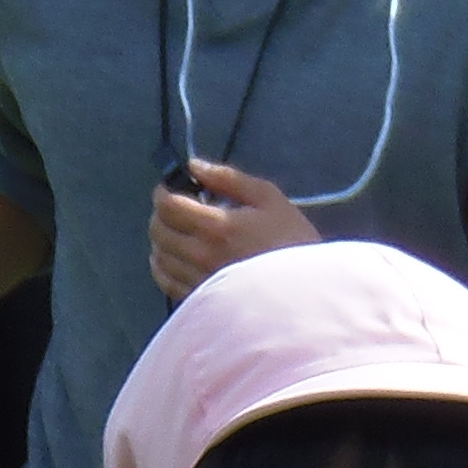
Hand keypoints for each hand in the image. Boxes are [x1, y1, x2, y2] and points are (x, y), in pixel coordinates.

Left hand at [150, 162, 316, 302]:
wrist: (308, 291)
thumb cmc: (292, 240)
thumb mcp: (268, 198)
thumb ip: (228, 178)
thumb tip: (194, 166)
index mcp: (217, 225)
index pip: (169, 205)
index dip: (163, 192)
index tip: (170, 189)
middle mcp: (202, 255)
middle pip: (158, 230)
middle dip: (161, 214)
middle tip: (175, 210)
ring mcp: (199, 281)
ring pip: (159, 257)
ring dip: (161, 240)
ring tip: (177, 234)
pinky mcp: (202, 301)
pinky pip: (167, 284)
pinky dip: (163, 268)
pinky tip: (173, 260)